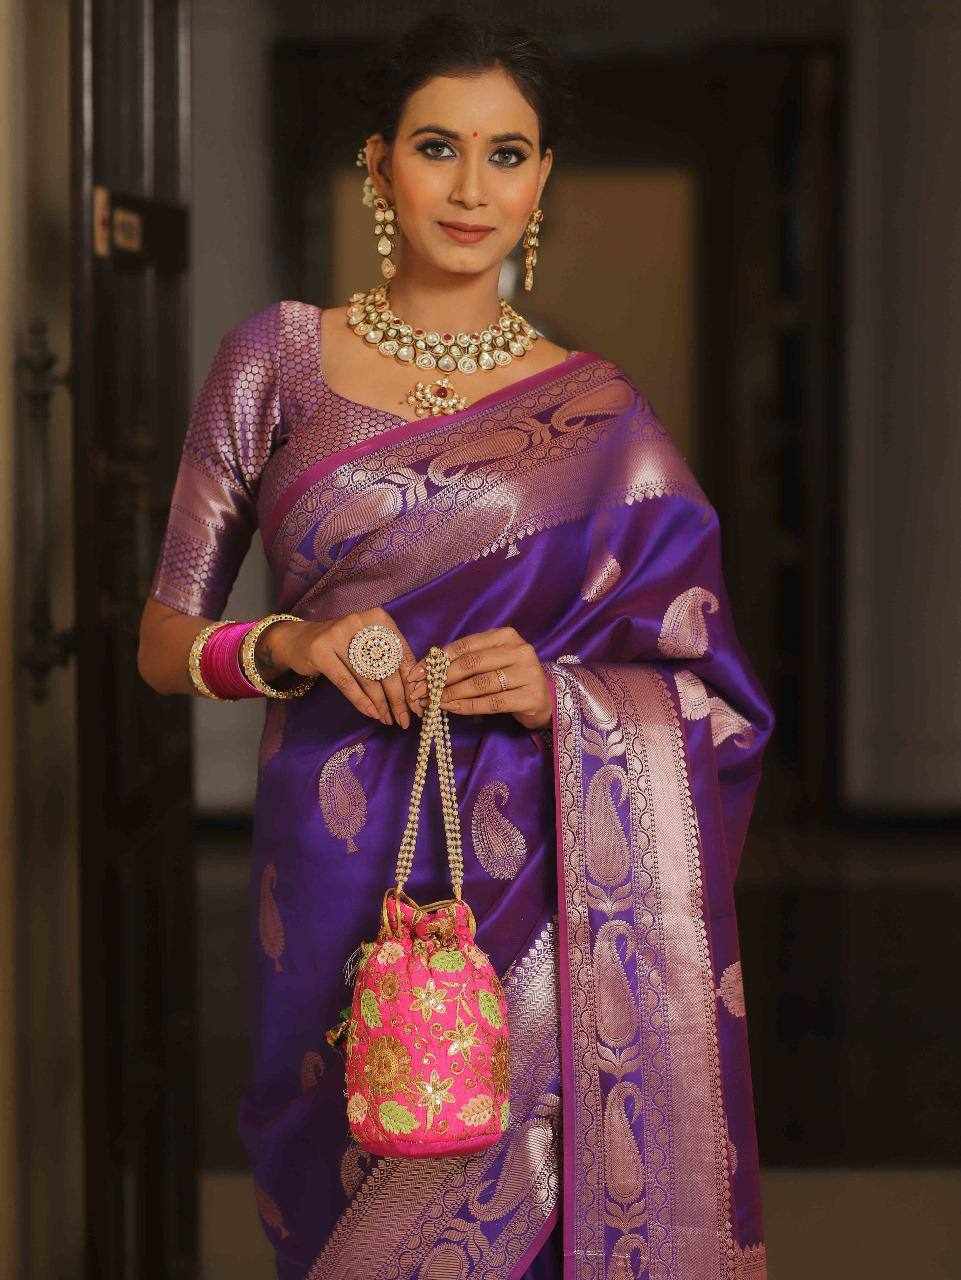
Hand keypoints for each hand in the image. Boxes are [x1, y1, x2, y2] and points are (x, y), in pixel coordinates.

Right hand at [269, 607, 417, 727]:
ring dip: (380, 704)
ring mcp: (339, 635)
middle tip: (404, 719)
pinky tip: (371, 714)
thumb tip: (413, 693)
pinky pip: (347, 683)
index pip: (402, 654)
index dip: (411, 683)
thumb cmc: (342, 645)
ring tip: (388, 720)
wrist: (299, 640)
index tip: (418, 706)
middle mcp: (360, 623)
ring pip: (368, 678)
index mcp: (379, 619)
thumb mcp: (368, 644)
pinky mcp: (322, 651)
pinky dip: (361, 701)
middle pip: (387, 668)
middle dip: (398, 698)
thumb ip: (389, 659)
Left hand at [405, 627, 552, 730]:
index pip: (466, 645)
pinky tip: (453, 709)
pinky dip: (468, 706)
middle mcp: (519, 650)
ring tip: (434, 701)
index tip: (417, 673)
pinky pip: (492, 703)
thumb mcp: (491, 662)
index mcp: (506, 636)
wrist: (544, 699)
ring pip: (481, 683)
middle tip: (421, 691)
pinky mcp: (530, 697)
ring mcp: (528, 673)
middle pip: (472, 663)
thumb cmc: (511, 678)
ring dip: (453, 693)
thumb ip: (466, 660)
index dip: (439, 659)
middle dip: (442, 678)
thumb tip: (427, 670)